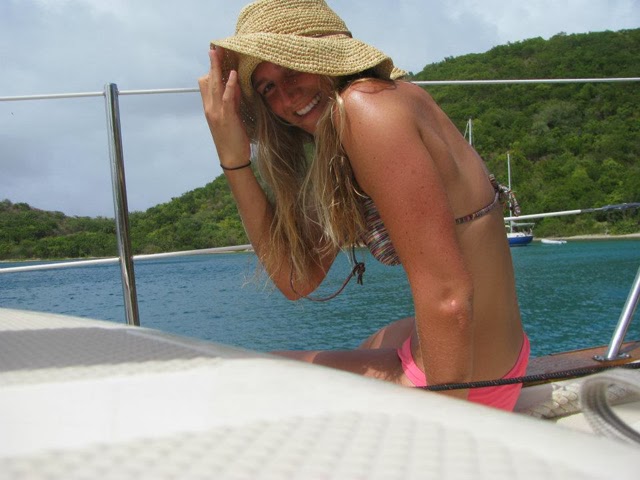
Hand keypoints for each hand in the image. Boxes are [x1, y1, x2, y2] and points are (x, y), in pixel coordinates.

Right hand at [198, 47, 250, 167]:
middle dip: (212, 64)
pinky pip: (227, 98)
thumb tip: (235, 86)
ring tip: (219, 53)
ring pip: (215, 86)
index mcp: (210, 109)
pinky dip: (229, 85)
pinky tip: (233, 74)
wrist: (232, 159)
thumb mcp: (232, 118)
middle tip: (214, 48)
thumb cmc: (233, 140)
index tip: (214, 57)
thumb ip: (232, 102)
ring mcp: (217, 113)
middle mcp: (210, 109)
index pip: (205, 85)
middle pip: (208, 81)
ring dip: (217, 68)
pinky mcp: (226, 117)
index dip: (210, 71)